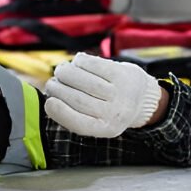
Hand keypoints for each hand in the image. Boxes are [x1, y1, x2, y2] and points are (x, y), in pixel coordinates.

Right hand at [43, 53, 162, 137]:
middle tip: (51, 84)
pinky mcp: (122, 73)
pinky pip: (94, 65)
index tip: (48, 103)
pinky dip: (80, 62)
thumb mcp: (97, 120)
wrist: (142, 97)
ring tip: (61, 72)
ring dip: (66, 73)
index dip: (60, 113)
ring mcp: (121, 92)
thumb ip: (75, 114)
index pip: (79, 124)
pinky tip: (77, 63)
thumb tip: (49, 99)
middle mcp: (116, 113)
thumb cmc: (109, 108)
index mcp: (106, 128)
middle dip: (58, 89)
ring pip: (84, 80)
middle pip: (77, 99)